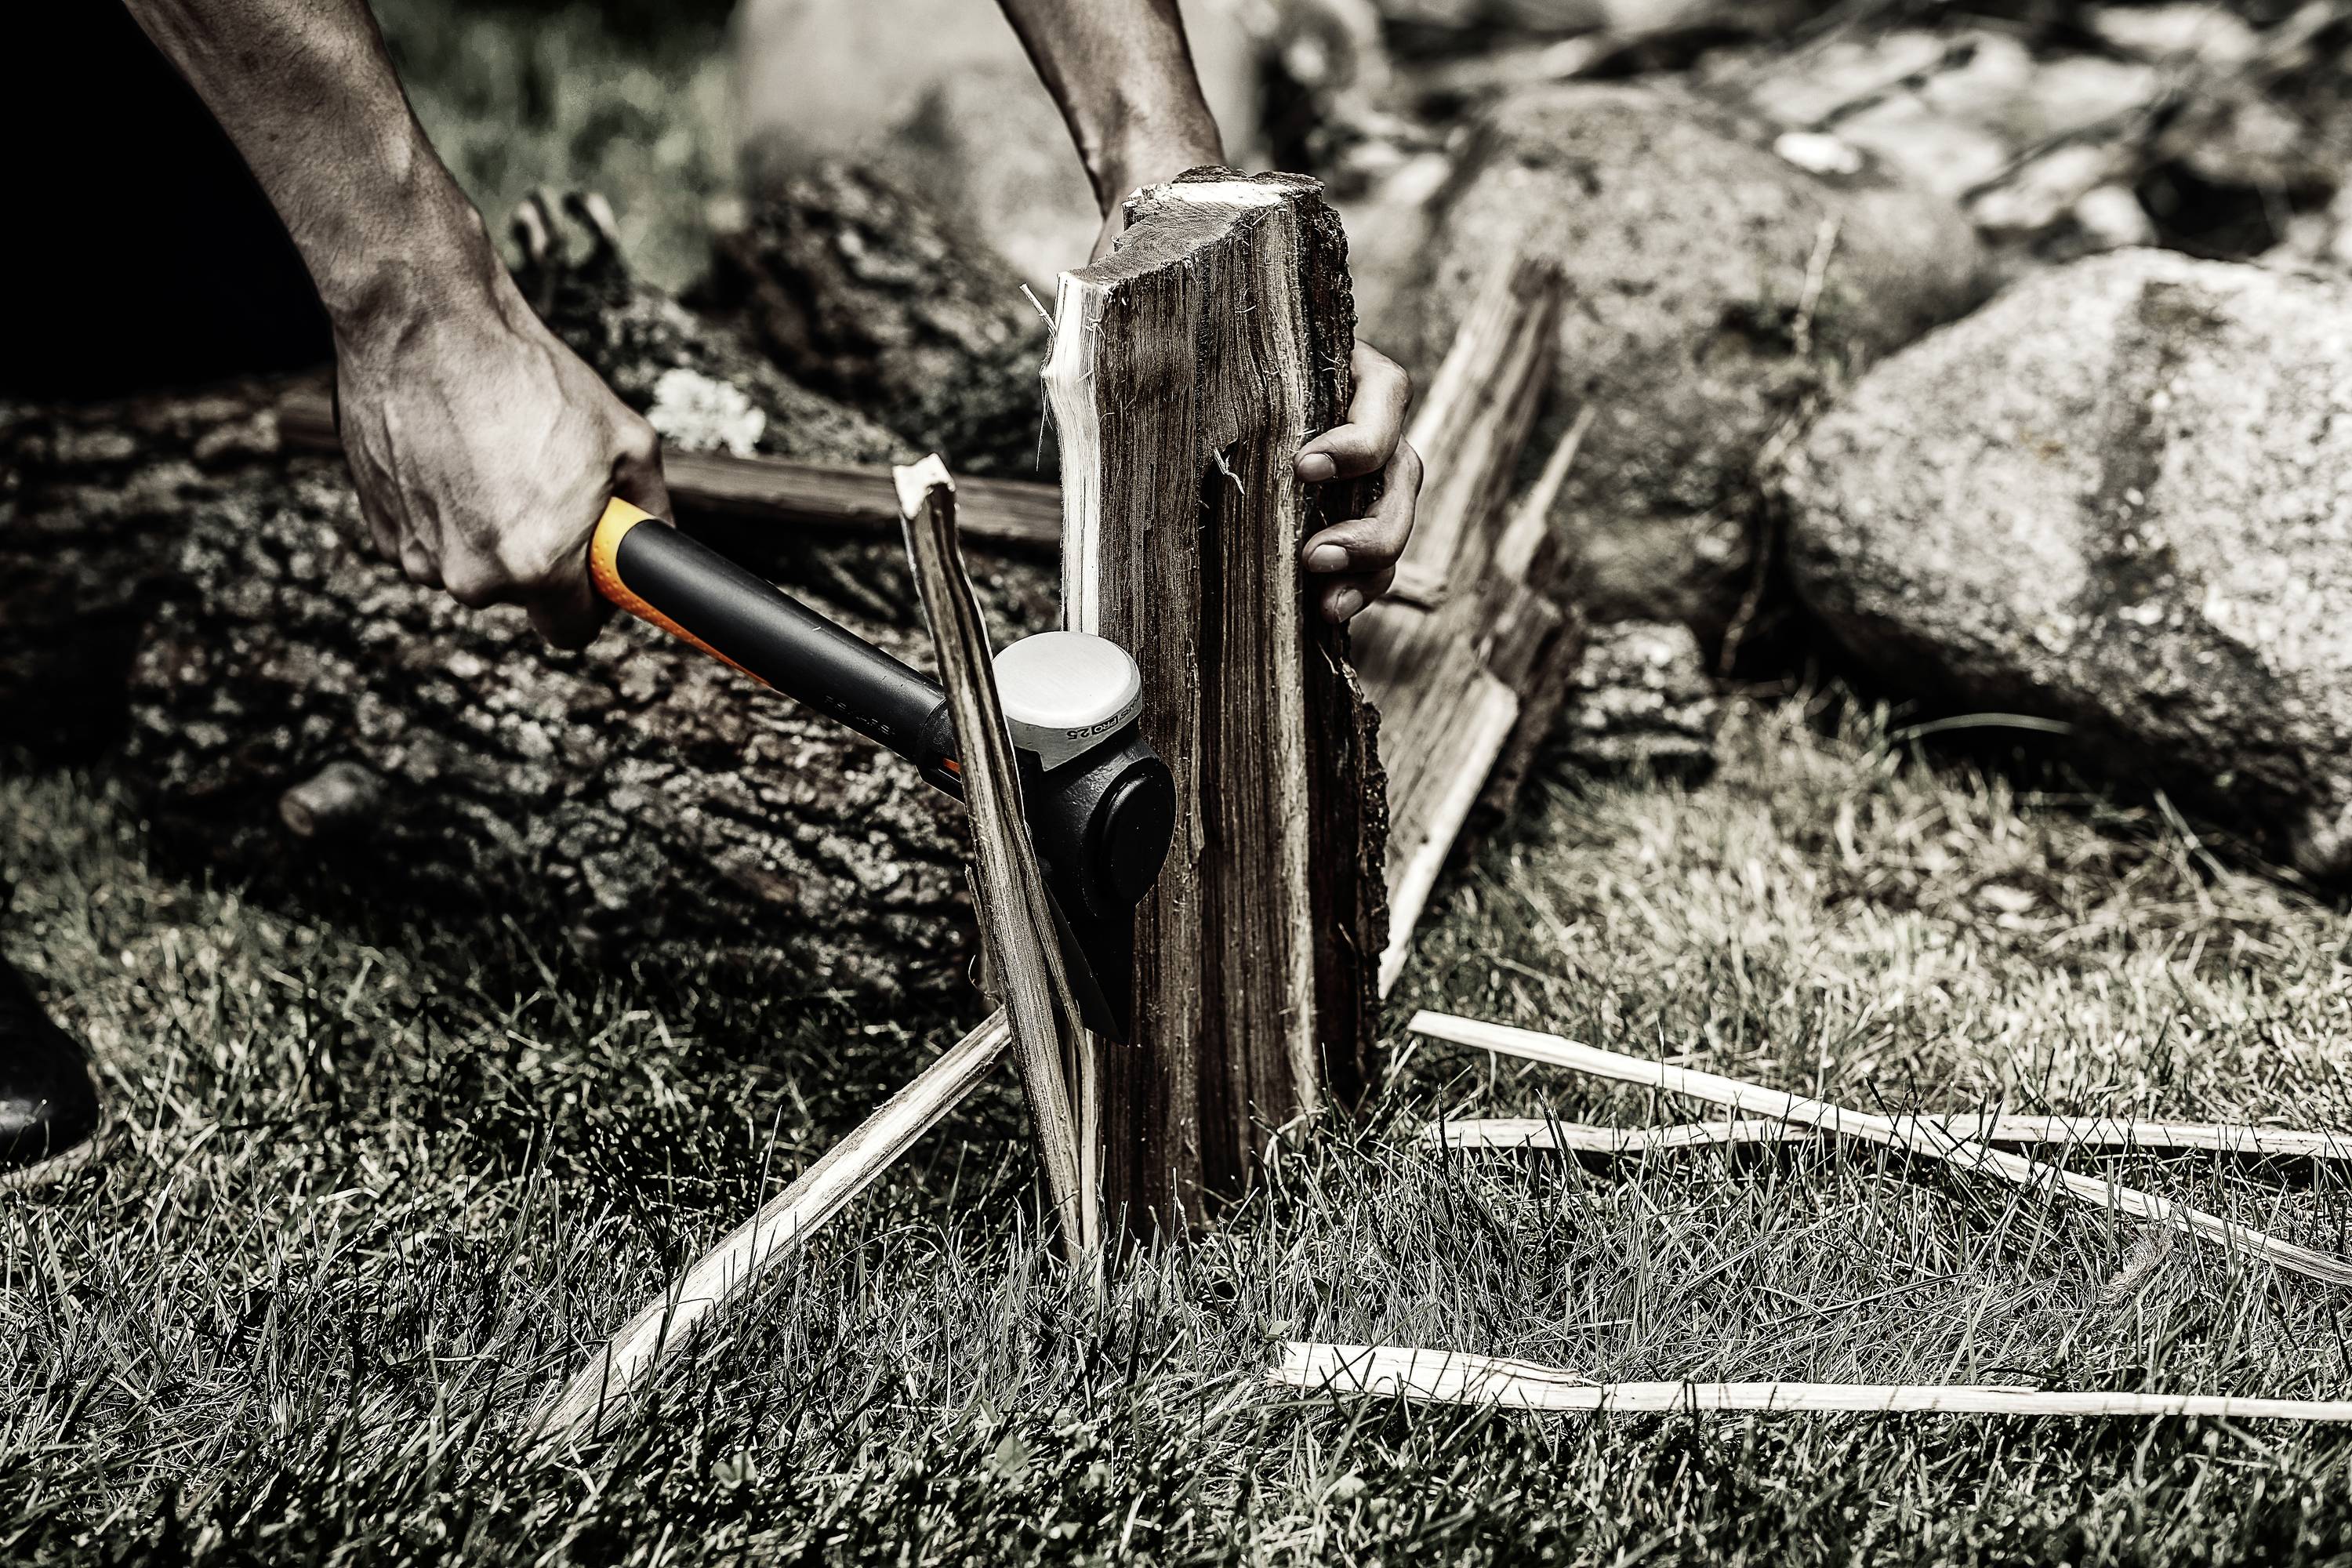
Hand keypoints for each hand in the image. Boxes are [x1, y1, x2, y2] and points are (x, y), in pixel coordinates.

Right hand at [334, 279, 667, 647]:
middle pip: (520, 595)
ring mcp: (418, 554)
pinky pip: (429, 538)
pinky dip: (445, 509)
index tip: (591, 567)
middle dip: (538, 553)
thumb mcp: (627, 443)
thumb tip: (660, 545)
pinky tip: (454, 454)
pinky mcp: (381, 526)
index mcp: (538, 566)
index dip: (589, 600)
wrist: (425, 323)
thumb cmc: (529, 377)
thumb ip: (651, 513)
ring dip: (487, 528)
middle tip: (544, 486)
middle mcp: (472, 575)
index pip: (572, 631)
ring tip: (496, 457)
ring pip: (471, 565)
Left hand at [1094, 211, 1420, 624]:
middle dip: (1372, 524)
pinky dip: (1355, 588)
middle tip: (1316, 555)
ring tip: (1325, 595)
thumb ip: (1170, 352)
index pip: (1385, 395)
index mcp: (1342, 367)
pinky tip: (1323, 613)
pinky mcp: (1341, 518)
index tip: (1305, 467)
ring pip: (1392, 520)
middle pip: (1401, 473)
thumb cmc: (1181, 341)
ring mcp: (1358, 474)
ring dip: (1369, 564)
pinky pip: (1371, 561)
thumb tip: (1113, 359)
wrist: (1173, 361)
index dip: (1359, 437)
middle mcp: (1361, 420)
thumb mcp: (1179, 339)